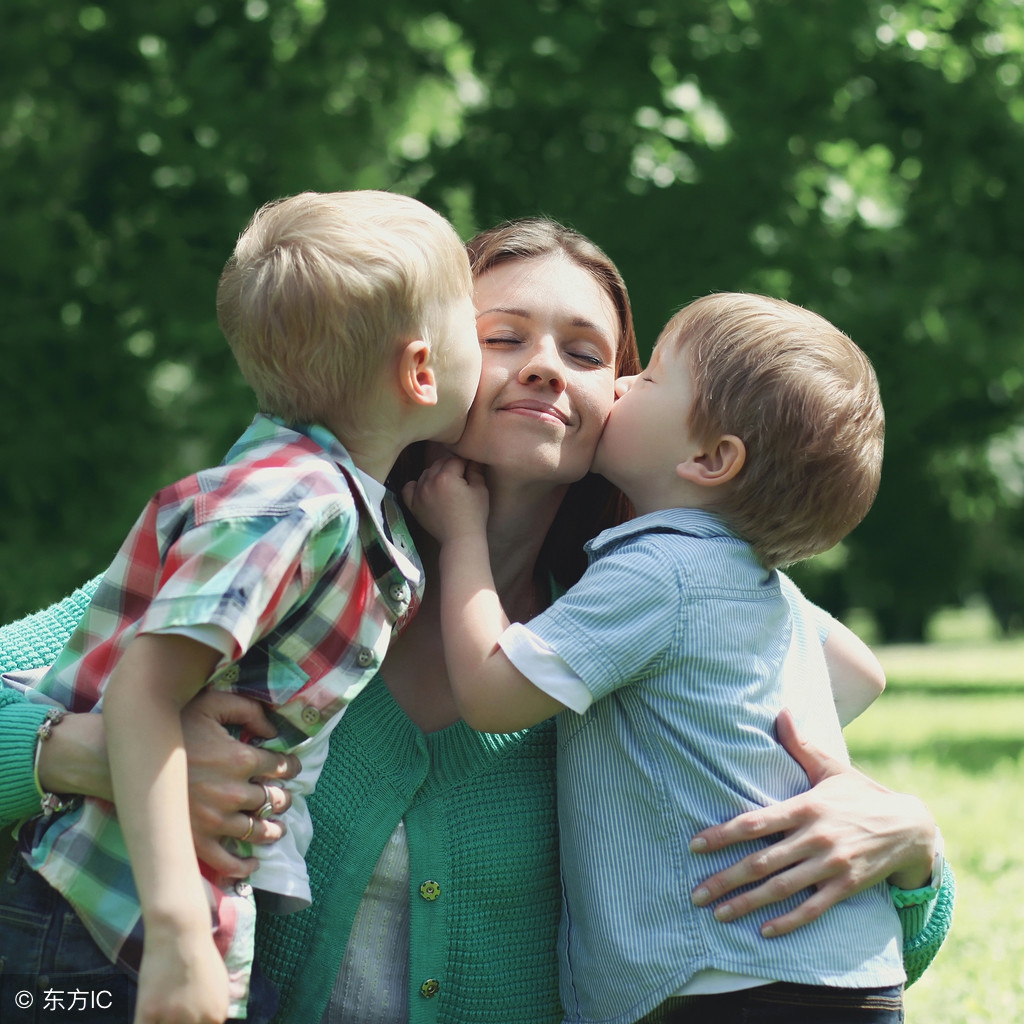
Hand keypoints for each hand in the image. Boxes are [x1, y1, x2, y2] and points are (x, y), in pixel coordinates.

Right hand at [134, 923, 228, 1023]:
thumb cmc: (200, 955)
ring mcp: (173, 1018)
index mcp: (216, 1016)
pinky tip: (146, 1015)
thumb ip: (213, 1011)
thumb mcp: (219, 985)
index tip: (183, 1019)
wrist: (180, 933)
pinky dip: (144, 1022)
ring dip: (160, 1022)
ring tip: (160, 1012)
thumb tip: (206, 1023)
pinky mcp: (149, 1012)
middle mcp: (197, 1021)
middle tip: (170, 1013)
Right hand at [181, 690, 299, 877]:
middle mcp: (233, 793)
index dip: (291, 767)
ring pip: (258, 831)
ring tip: (276, 828)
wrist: (131, 759)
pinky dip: (244, 866)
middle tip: (282, 797)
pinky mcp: (195, 841)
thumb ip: (248, 710)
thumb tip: (273, 730)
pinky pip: (227, 862)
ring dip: (272, 830)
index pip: (281, 767)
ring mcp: (215, 820)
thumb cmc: (174, 727)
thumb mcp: (213, 704)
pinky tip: (252, 862)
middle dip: (282, 797)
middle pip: (273, 800)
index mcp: (241, 759)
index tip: (291, 768)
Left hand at [402, 456, 488, 542]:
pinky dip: (417, 485)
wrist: (460, 540)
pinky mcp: (413, 505)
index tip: (471, 471)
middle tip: (461, 478)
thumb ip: (475, 470)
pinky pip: (409, 487)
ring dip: (436, 474)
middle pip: (440, 463)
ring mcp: (418, 493)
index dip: (466, 464)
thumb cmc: (474, 516)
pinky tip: (427, 489)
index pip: (456, 460)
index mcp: (446, 477)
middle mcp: (429, 482)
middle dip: (451, 466)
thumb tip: (472, 458)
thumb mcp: (480, 490)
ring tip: (447, 485)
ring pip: (426, 472)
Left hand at [689, 708, 936, 936]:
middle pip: (762, 862)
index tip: (695, 845)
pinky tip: (764, 932)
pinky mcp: (846, 888)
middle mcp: (815, 838)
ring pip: (782, 889)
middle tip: (696, 893)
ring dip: (748, 904)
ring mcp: (831, 865)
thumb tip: (780, 711)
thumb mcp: (830, 768)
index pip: (755, 823)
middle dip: (726, 879)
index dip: (723, 835)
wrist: (911, 828)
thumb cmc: (861, 794)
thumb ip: (800, 744)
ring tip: (718, 914)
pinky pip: (813, 909)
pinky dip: (789, 922)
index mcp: (805, 808)